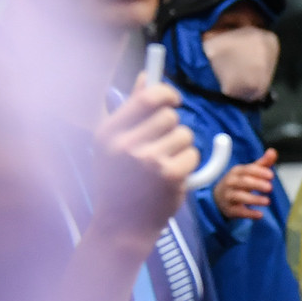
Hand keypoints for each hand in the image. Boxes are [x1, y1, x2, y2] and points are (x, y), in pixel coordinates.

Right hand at [89, 74, 197, 246]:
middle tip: (163, 146)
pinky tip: (171, 179)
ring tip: (163, 166)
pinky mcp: (169, 175)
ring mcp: (147, 160)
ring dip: (182, 148)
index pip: (147, 97)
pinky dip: (188, 165)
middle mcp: (125, 144)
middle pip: (170, 116)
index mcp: (108, 132)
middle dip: (174, 128)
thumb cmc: (120, 181)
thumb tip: (146, 75)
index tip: (175, 100)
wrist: (122, 224)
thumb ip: (131, 110)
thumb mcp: (114, 144)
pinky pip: (193, 155)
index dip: (167, 93)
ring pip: (185, 135)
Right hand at [215, 148, 277, 218]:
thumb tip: (273, 152)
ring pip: (239, 196)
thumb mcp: (249, 172)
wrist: (218, 197)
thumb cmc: (239, 182)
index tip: (271, 175)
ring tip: (267, 201)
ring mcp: (228, 196)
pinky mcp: (229, 209)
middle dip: (257, 184)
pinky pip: (238, 211)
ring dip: (254, 199)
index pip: (248, 170)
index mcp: (237, 172)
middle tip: (270, 187)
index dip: (259, 172)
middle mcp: (231, 182)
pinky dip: (249, 213)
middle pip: (243, 182)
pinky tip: (259, 215)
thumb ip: (263, 163)